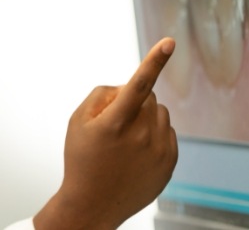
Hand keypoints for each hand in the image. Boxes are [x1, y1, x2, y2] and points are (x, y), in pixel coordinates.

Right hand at [33, 38, 177, 229]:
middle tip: (115, 122)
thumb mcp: (78, 120)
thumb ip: (103, 94)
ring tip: (126, 139)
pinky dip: (155, 133)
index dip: (153, 61)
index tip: (169, 42)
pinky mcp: (170, 163)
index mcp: (115, 123)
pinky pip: (168, 131)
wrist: (93, 205)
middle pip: (148, 96)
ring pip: (160, 112)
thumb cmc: (81, 158)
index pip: (137, 84)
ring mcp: (159, 151)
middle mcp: (142, 137)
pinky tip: (137, 151)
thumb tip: (129, 88)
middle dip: (134, 100)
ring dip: (146, 116)